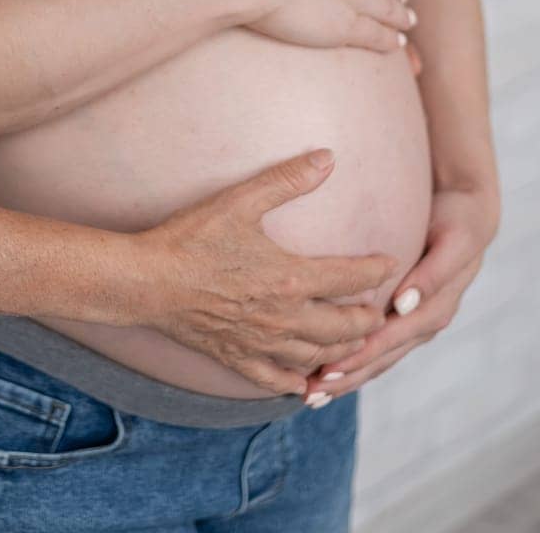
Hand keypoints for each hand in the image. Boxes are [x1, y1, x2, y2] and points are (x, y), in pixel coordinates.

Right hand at [135, 148, 396, 396]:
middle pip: (345, 327)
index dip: (377, 270)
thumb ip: (287, 179)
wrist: (148, 280)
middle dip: (368, 318)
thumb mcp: (239, 200)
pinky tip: (305, 381)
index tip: (391, 263)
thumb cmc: (192, 237)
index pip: (351, 278)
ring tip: (353, 341)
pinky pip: (279, 381)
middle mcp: (285, 318)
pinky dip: (299, 382)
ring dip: (343, 350)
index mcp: (291, 278)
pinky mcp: (239, 359)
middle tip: (380, 310)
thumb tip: (328, 158)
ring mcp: (263, 343)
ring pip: (318, 357)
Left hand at [304, 184, 500, 402]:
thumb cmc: (457, 225)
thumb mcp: (453, 243)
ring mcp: (413, 323)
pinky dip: (354, 360)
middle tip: (310, 393)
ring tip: (311, 394)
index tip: (327, 371)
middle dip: (345, 377)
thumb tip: (403, 303)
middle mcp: (422, 323)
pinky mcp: (404, 317)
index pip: (389, 340)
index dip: (358, 357)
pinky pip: (378, 345)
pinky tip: (327, 371)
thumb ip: (432, 274)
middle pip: (380, 359)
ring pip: (377, 358)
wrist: (469, 217)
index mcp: (434, 310)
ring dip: (346, 376)